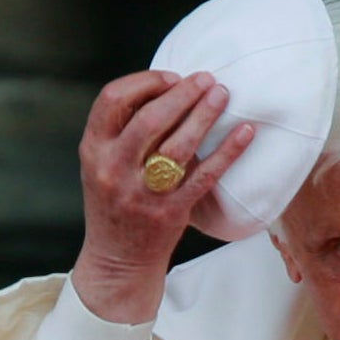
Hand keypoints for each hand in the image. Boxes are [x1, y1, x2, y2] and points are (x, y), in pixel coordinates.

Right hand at [72, 70, 256, 322]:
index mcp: (93, 152)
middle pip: (150, 118)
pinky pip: (204, 176)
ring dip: (205, 114)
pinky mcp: (170, 212)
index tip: (171, 78)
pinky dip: (228, 151)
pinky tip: (245, 131)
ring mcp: (142, 194)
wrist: (116, 261)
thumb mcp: (102, 164)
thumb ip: (122, 130)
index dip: (145, 82)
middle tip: (206, 79)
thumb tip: (167, 87)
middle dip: (182, 93)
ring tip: (223, 94)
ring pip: (178, 145)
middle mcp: (114, 171)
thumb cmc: (115, 202)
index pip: (112, 99)